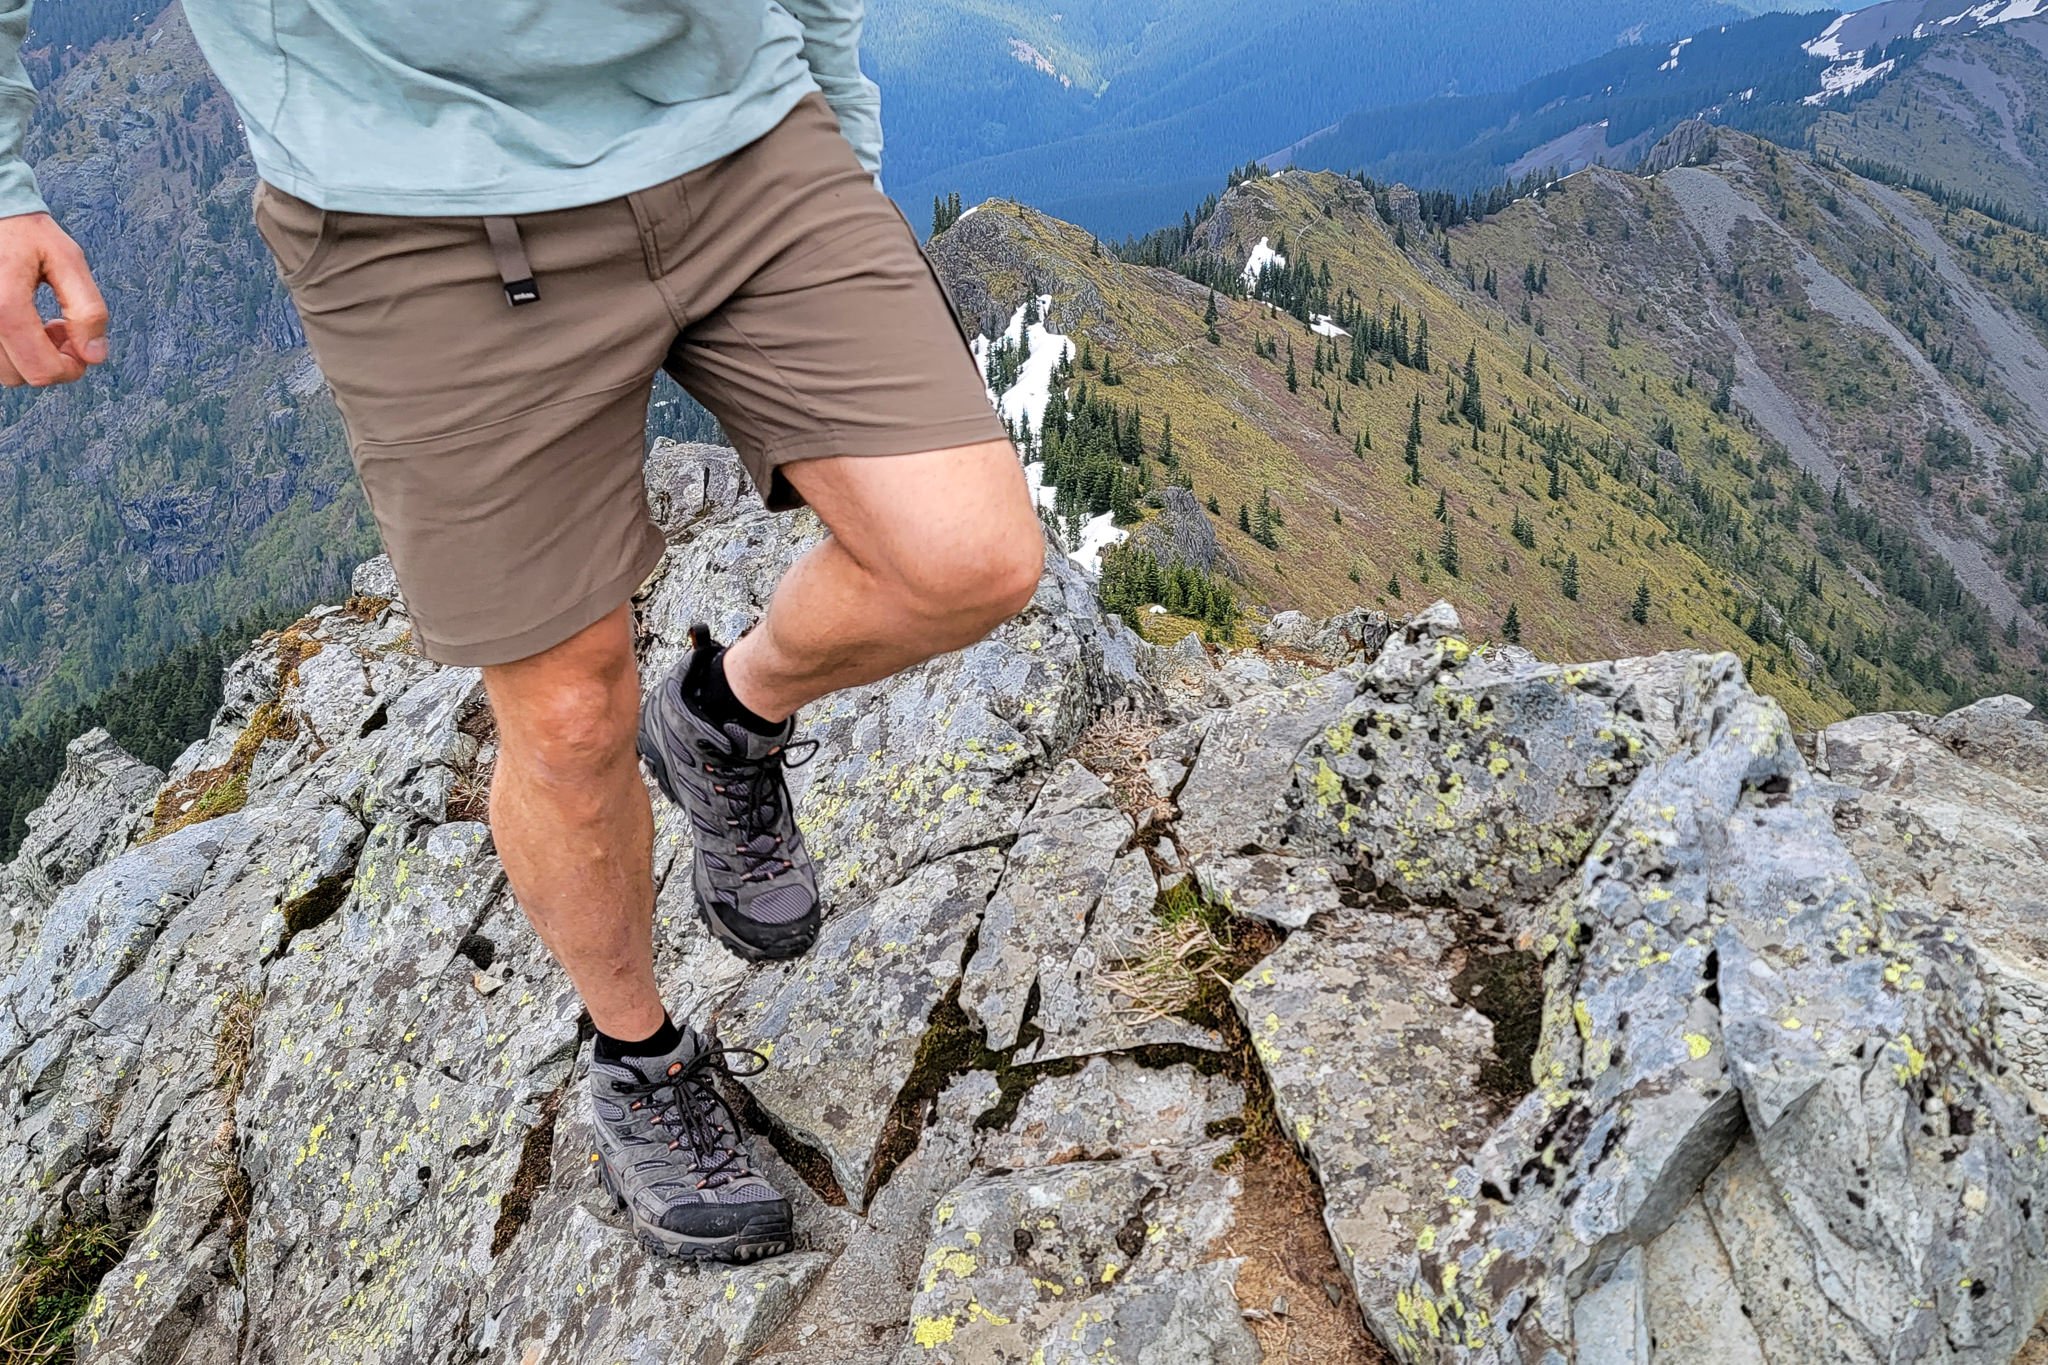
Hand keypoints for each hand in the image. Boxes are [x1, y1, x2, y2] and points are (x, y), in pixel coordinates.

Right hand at [0, 211, 106, 385]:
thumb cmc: (24, 231)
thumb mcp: (68, 260)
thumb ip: (87, 309)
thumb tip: (94, 355)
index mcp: (4, 303)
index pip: (40, 369)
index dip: (70, 369)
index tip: (80, 347)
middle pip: (20, 376)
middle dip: (49, 361)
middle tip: (60, 328)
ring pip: (2, 371)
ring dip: (27, 357)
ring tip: (38, 323)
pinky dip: (9, 350)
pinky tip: (20, 324)